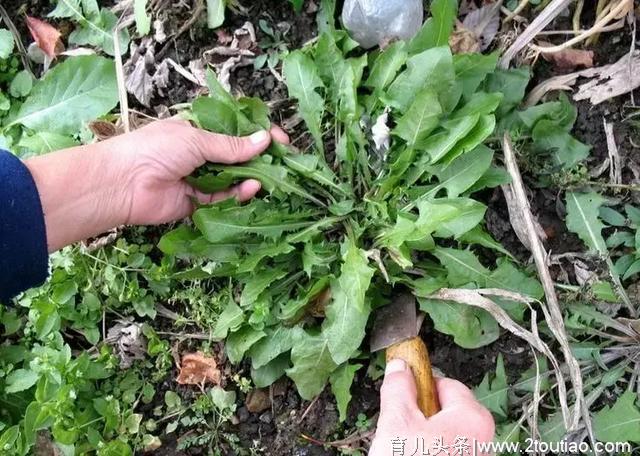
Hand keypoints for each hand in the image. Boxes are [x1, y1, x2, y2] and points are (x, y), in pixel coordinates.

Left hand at [25, 119, 286, 251]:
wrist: (122, 183)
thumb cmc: (154, 150)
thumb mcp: (197, 140)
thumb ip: (231, 146)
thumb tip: (264, 140)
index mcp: (197, 130)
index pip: (235, 130)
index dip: (258, 134)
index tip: (280, 139)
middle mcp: (199, 154)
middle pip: (237, 156)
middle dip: (260, 158)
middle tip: (285, 162)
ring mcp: (199, 178)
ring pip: (233, 178)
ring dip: (251, 178)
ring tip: (269, 177)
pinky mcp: (197, 202)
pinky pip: (223, 198)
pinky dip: (238, 194)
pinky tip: (252, 189)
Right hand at [369, 359, 494, 455]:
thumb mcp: (396, 421)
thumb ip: (399, 388)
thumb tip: (400, 367)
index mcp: (472, 418)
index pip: (446, 384)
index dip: (420, 387)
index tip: (404, 391)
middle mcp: (484, 440)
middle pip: (448, 411)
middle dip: (422, 416)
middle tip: (401, 429)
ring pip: (448, 436)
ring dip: (425, 439)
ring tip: (405, 451)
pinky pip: (450, 455)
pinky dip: (432, 455)